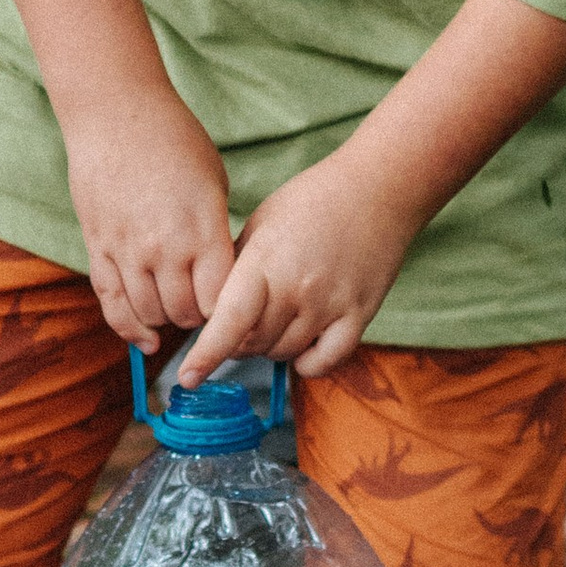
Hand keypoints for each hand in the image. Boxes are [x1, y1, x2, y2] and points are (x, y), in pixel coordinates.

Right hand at [64, 78, 234, 352]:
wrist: (117, 113)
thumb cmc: (175, 140)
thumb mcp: (214, 183)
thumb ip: (216, 234)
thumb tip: (221, 276)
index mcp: (203, 230)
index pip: (221, 300)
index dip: (230, 312)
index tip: (235, 308)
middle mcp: (165, 247)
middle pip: (186, 313)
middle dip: (199, 318)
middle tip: (205, 309)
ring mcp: (128, 251)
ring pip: (149, 313)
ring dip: (166, 320)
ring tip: (177, 311)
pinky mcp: (99, 248)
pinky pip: (112, 303)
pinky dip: (129, 328)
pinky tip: (146, 340)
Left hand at [177, 142, 424, 385]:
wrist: (377, 189)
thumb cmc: (312, 201)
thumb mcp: (260, 223)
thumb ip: (235, 266)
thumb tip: (210, 308)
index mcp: (265, 261)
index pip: (230, 320)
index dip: (206, 353)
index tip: (188, 377)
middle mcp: (296, 288)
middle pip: (252, 343)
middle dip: (239, 339)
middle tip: (247, 317)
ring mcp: (330, 304)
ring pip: (284, 354)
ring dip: (272, 346)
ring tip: (279, 316)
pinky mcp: (359, 315)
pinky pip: (325, 361)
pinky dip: (308, 362)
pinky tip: (303, 344)